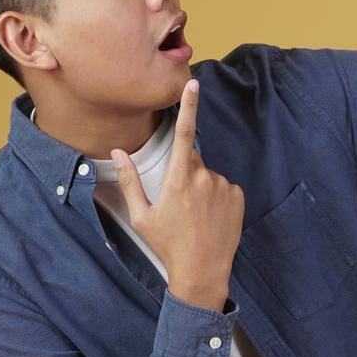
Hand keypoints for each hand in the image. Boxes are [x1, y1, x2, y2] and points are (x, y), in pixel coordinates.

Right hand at [111, 78, 244, 311]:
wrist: (202, 273)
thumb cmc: (168, 246)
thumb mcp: (142, 216)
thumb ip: (130, 181)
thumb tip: (118, 152)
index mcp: (178, 180)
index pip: (184, 134)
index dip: (188, 106)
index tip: (193, 83)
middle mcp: (204, 179)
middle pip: (193, 161)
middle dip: (184, 175)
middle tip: (179, 206)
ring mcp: (224, 188)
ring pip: (208, 176)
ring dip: (201, 189)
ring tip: (195, 218)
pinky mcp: (238, 197)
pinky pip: (224, 188)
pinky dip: (217, 198)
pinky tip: (210, 219)